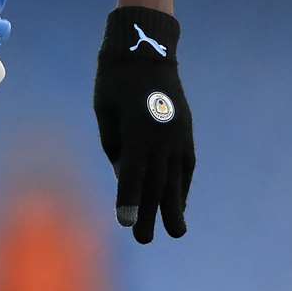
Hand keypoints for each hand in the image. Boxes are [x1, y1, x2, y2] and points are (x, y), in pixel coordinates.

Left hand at [93, 7, 194, 243]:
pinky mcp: (186, 132)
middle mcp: (161, 136)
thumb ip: (115, 146)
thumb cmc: (114, 81)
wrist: (146, 51)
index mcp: (137, 130)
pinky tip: (179, 203)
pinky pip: (185, 166)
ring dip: (173, 206)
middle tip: (145, 239)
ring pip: (176, 178)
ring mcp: (178, 135)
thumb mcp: (105, 113)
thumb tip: (127, 175)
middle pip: (157, 182)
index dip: (129, 199)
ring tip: (174, 232)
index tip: (126, 223)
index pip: (133, 173)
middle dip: (151, 212)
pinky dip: (182, 186)